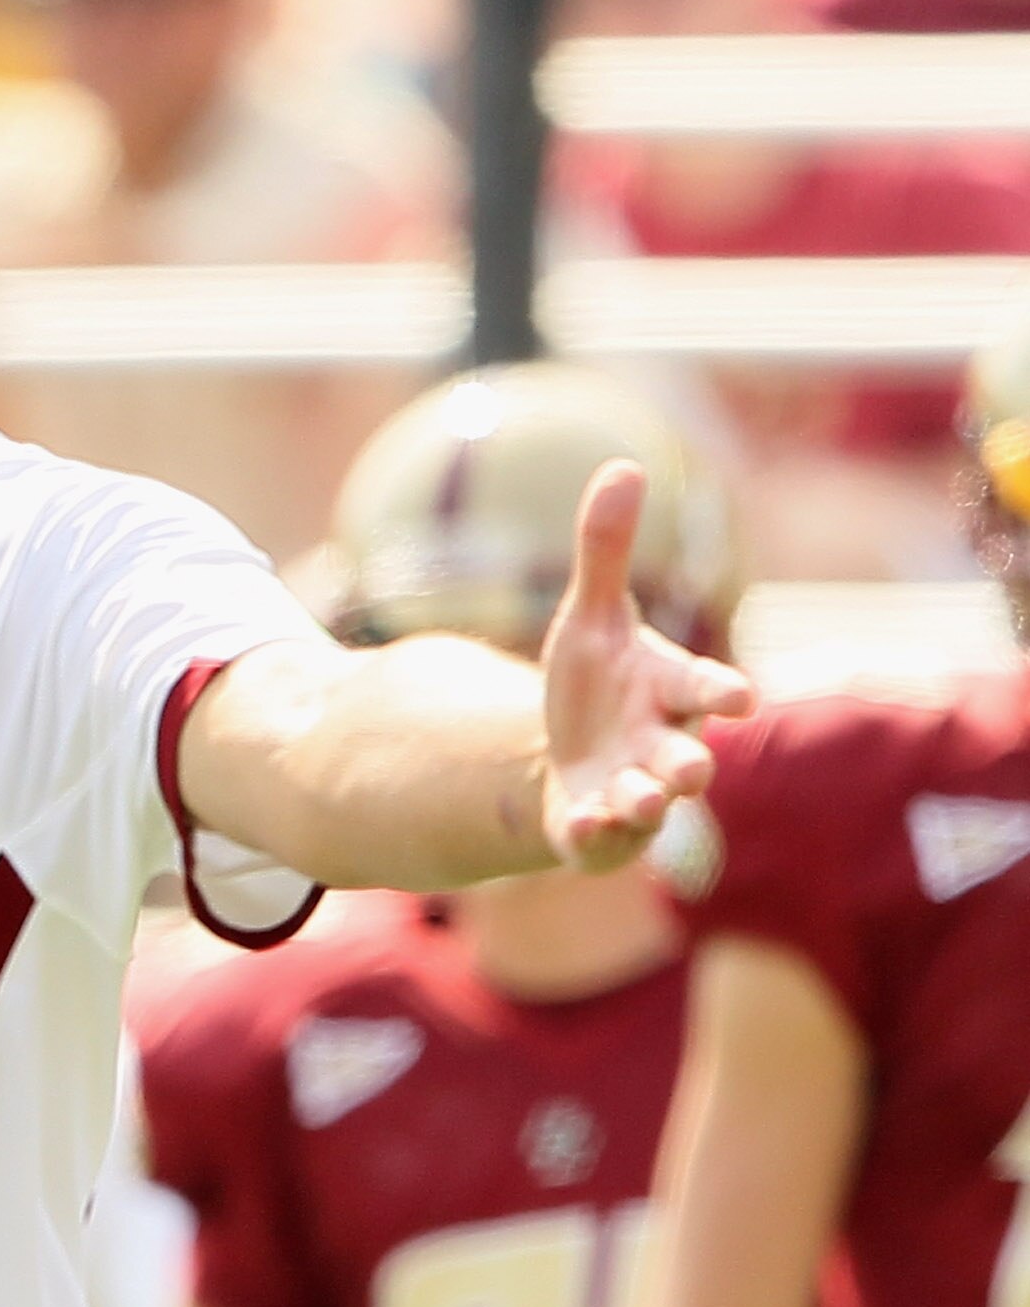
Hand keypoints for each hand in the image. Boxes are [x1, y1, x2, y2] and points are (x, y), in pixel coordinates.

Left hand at [538, 461, 755, 870]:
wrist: (567, 757)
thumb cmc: (596, 685)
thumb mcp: (589, 617)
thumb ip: (605, 553)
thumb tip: (622, 465)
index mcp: (671, 690)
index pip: (707, 688)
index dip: (722, 692)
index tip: (740, 699)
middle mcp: (664, 744)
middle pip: (691, 758)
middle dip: (692, 764)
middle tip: (694, 768)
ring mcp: (637, 792)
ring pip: (651, 805)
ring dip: (644, 802)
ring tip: (636, 798)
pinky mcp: (600, 830)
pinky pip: (600, 840)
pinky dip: (592, 833)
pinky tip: (579, 821)